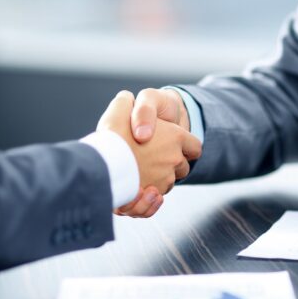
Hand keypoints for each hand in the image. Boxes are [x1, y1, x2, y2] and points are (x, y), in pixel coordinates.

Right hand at [97, 91, 201, 215]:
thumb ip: (127, 102)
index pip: (194, 145)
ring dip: (159, 179)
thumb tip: (127, 99)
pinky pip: (157, 199)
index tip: (175, 146)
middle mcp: (175, 159)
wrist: (102, 163)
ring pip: (169, 182)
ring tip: (140, 172)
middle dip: (171, 164)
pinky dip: (150, 196)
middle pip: (183, 166)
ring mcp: (166, 179)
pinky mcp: (153, 196)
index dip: (186, 146)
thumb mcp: (120, 108)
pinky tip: (137, 187)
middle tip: (151, 158)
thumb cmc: (113, 135)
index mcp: (175, 137)